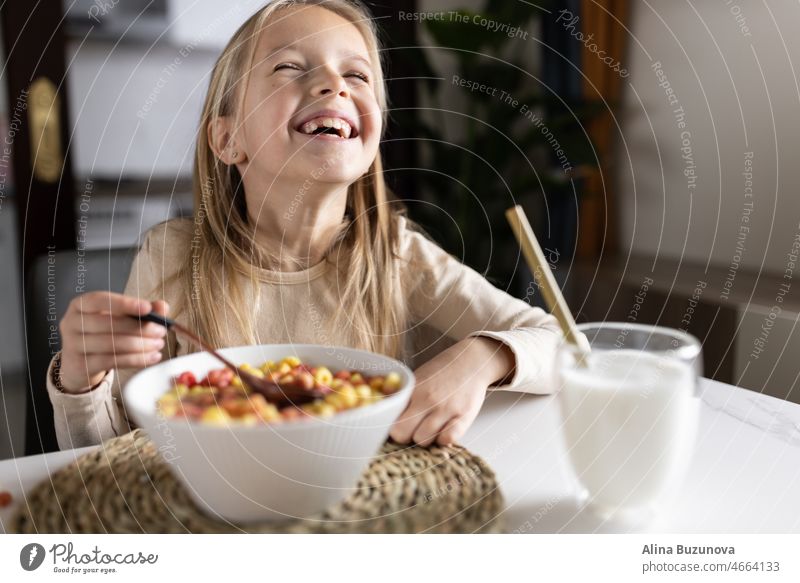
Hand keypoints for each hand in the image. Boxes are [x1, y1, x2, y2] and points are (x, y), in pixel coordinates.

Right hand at [58, 291, 168, 392]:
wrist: (78, 363)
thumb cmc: (102, 333)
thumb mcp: (118, 317)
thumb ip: (141, 310)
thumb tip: (162, 306)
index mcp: (80, 304)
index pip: (100, 299)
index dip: (124, 304)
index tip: (148, 308)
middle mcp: (71, 322)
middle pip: (108, 324)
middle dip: (140, 328)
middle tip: (161, 331)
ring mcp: (73, 345)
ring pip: (112, 344)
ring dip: (141, 345)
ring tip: (158, 344)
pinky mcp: (80, 365)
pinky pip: (112, 361)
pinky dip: (136, 359)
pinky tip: (152, 357)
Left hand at [389, 336, 514, 446]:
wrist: (472, 362)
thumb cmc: (442, 372)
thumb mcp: (419, 378)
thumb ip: (404, 396)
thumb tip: (384, 413)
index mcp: (414, 389)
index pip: (391, 418)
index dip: (390, 426)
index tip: (395, 425)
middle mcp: (428, 399)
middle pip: (402, 434)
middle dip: (404, 435)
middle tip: (411, 429)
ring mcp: (447, 409)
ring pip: (423, 440)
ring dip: (424, 437)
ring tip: (429, 427)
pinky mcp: (464, 417)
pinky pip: (447, 440)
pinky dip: (443, 439)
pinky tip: (443, 429)